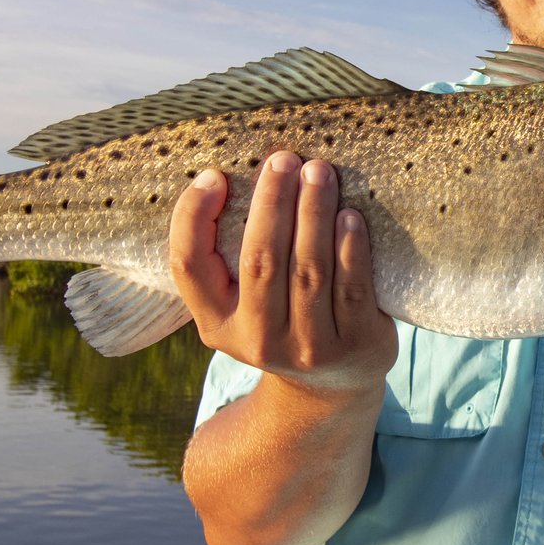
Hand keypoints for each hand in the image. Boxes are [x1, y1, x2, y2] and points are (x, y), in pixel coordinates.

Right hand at [169, 151, 396, 395]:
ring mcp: (308, 347)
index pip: (188, 266)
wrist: (329, 385)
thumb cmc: (279, 318)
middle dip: (271, 202)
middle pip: (259, 260)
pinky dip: (350, 248)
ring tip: (318, 172)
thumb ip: (228, 254)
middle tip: (282, 159)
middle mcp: (257, 340)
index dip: (193, 218)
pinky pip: (351, 288)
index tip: (213, 176)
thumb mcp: (238, 303)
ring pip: (308, 270)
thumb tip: (231, 175)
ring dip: (313, 214)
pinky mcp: (355, 344)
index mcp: (216, 324)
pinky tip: (350, 216)